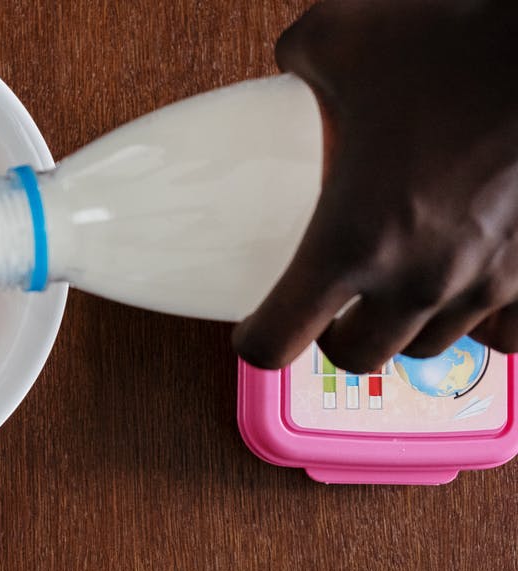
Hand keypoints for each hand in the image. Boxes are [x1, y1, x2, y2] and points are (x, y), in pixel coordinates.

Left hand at [233, 0, 517, 372]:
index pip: (277, 341)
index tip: (255, 325)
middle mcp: (418, 277)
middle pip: (357, 357)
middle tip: (327, 302)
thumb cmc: (458, 36)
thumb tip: (295, 63)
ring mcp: (489, 282)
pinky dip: (484, 321)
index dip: (256, 338)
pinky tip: (470, 282)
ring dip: (403, 325)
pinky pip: (508, 336)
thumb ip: (302, 65)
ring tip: (396, 284)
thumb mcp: (342, 38)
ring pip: (431, 346)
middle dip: (331, 336)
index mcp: (352, 238)